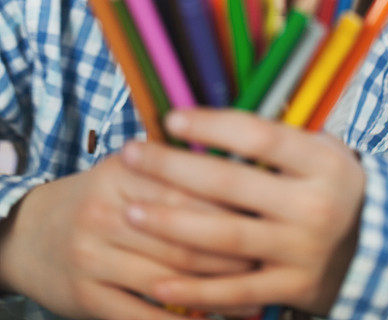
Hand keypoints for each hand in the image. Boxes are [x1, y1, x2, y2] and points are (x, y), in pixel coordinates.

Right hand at [0, 147, 252, 319]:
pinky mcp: (85, 298)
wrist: (31, 233)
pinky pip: (141, 316)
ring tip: (254, 300)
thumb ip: (172, 169)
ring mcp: (92, 257)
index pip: (186, 190)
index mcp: (122, 173)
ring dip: (215, 295)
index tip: (265, 217)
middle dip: (231, 254)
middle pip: (181, 237)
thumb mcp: (125, 170)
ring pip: (167, 279)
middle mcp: (105, 213)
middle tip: (269, 262)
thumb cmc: (97, 198)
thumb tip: (240, 169)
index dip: (230, 207)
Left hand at [121, 108, 365, 314]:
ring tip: (130, 211)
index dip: (212, 124)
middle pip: (230, 184)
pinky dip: (194, 289)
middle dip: (173, 168)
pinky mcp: (293, 288)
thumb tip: (205, 119)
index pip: (258, 135)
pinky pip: (235, 291)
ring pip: (225, 238)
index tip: (171, 117)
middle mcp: (312, 206)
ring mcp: (302, 251)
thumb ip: (273, 139)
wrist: (379, 245)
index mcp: (320, 163)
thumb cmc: (332, 185)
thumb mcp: (319, 151)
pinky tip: (156, 281)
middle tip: (131, 155)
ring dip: (171, 225)